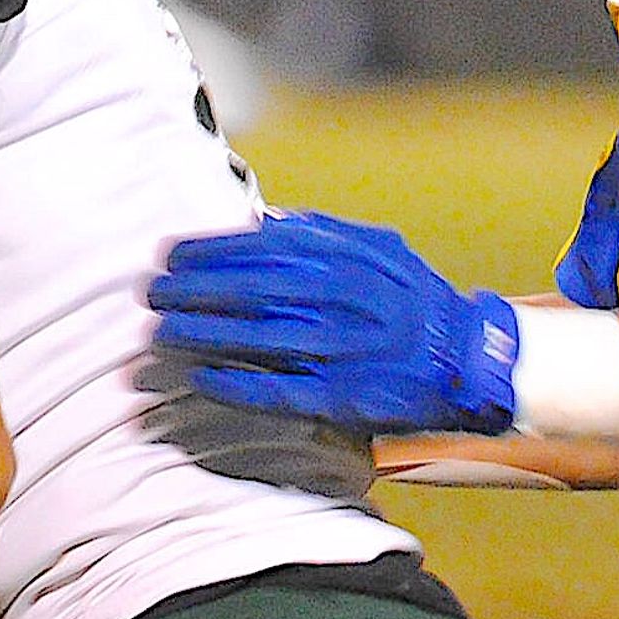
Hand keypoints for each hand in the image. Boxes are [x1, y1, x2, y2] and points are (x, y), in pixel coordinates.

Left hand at [147, 211, 523, 433]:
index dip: (210, 251)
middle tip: (151, 293)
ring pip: (259, 338)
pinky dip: (240, 385)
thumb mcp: (377, 248)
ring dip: (204, 335)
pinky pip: (281, 390)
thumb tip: (265, 221)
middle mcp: (345, 299)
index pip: (263, 248)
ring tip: (161, 334)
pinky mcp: (344, 396)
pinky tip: (203, 378)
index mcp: (349, 257)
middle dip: (194, 291)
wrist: (467, 357)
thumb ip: (323, 234)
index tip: (169, 255)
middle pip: (253, 290)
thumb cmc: (411, 299)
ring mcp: (344, 350)